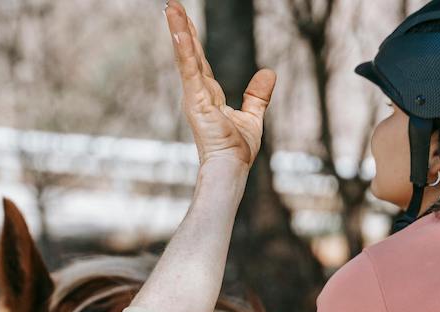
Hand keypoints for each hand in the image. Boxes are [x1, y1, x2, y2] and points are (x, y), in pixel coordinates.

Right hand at [165, 1, 275, 169]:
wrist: (231, 166)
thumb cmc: (236, 150)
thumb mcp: (252, 116)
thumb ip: (258, 95)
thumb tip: (268, 72)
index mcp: (207, 94)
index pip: (199, 60)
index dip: (192, 39)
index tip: (184, 20)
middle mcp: (197, 92)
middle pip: (189, 52)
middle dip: (181, 27)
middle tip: (172, 4)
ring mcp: (194, 95)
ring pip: (186, 55)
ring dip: (179, 30)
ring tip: (171, 7)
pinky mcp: (196, 99)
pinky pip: (190, 69)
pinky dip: (185, 50)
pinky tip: (181, 31)